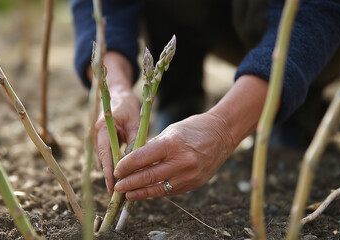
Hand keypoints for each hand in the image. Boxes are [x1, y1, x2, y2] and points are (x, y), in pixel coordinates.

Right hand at [90, 52, 139, 195]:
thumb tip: (135, 160)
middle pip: (104, 161)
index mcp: (102, 129)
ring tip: (121, 191)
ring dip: (113, 174)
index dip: (109, 174)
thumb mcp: (134, 121)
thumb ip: (135, 139)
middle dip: (111, 178)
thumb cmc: (126, 105)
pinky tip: (123, 177)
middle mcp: (97, 136)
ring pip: (106, 161)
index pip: (105, 156)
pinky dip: (115, 166)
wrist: (116, 94)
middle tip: (118, 195)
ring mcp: (99, 139)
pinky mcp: (104, 142)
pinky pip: (109, 156)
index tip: (114, 188)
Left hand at [113, 112, 234, 199]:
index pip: (142, 158)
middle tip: (118, 186)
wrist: (222, 133)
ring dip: (140, 192)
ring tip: (127, 194)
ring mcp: (190, 175)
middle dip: (130, 183)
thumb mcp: (170, 131)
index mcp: (172, 144)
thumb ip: (152, 147)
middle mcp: (182, 161)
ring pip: (158, 188)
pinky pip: (170, 190)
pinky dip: (155, 191)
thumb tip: (131, 161)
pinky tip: (144, 192)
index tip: (116, 170)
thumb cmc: (193, 128)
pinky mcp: (195, 183)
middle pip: (148, 176)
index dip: (126, 166)